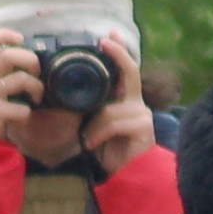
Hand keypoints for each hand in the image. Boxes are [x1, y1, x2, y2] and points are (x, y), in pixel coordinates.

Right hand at [0, 28, 46, 147]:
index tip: (20, 38)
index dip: (4, 35)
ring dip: (36, 87)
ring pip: (20, 79)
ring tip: (37, 97)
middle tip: (36, 71)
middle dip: (30, 60)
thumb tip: (34, 55)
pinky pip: (20, 108)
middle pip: (8, 56)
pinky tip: (23, 115)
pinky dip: (27, 112)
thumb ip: (6, 68)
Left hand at [81, 35, 152, 176]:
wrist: (125, 176)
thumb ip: (91, 109)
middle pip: (130, 73)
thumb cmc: (109, 151)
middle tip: (104, 41)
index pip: (125, 71)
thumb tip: (69, 93)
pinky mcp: (143, 128)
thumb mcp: (94, 125)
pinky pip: (114, 122)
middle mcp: (137, 104)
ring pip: (110, 108)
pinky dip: (98, 133)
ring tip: (86, 140)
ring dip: (94, 124)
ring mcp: (142, 115)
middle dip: (117, 54)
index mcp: (125, 101)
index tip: (107, 37)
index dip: (118, 52)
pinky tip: (92, 144)